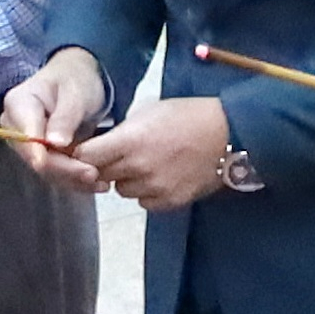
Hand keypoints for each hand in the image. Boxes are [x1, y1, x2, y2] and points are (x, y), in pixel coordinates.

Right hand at [5, 46, 108, 187]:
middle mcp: (15, 128)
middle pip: (34, 157)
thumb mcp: (75, 92)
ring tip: (100, 182)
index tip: (61, 166)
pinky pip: (55, 172)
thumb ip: (65, 116)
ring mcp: (27, 144)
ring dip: (72, 178)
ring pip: (46, 169)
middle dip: (64, 169)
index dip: (40, 154)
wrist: (78, 80)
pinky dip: (75, 179)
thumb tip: (55, 143)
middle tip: (93, 174)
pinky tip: (97, 183)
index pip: (24, 135)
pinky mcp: (41, 155)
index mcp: (18, 104)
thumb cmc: (75, 80)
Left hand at [77, 96, 237, 214]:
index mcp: (130, 140)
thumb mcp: (149, 111)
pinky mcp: (170, 201)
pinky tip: (162, 176)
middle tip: (119, 155)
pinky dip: (147, 192)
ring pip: (121, 191)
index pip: (85, 156)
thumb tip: (102, 145)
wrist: (231, 133)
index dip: (83, 154)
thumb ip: (122, 131)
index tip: (89, 151)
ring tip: (146, 165)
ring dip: (126, 180)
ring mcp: (155, 187)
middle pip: (100, 176)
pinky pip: (143, 202)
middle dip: (104, 166)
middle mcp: (138, 167)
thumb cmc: (189, 115)